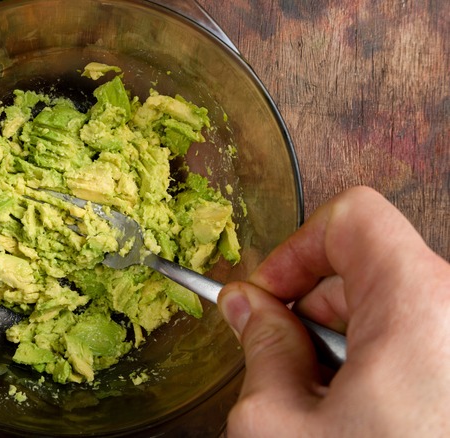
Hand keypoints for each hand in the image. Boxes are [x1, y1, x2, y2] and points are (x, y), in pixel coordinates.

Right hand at [219, 186, 449, 435]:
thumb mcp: (279, 423)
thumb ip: (260, 349)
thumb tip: (248, 308)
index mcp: (418, 307)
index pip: (353, 218)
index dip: (293, 250)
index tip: (264, 296)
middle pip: (369, 267)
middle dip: (309, 308)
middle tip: (280, 359)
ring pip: (392, 310)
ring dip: (340, 345)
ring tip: (321, 406)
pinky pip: (419, 345)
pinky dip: (376, 369)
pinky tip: (357, 418)